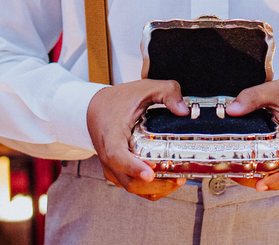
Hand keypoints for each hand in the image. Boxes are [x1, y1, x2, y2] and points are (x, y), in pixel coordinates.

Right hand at [87, 79, 189, 200]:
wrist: (94, 108)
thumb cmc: (116, 100)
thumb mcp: (143, 88)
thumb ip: (166, 92)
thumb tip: (183, 110)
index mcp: (111, 135)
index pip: (117, 157)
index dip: (133, 167)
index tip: (150, 173)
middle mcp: (108, 156)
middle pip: (129, 181)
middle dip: (155, 185)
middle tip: (178, 177)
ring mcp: (112, 167)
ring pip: (132, 188)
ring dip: (155, 189)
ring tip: (177, 179)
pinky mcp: (117, 172)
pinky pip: (132, 186)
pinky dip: (149, 188)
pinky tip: (167, 180)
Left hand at [225, 75, 278, 191]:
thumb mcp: (274, 90)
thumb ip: (252, 97)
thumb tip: (231, 111)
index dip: (278, 180)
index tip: (260, 184)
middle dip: (261, 180)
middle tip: (236, 174)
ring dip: (262, 177)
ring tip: (237, 171)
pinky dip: (266, 171)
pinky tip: (247, 166)